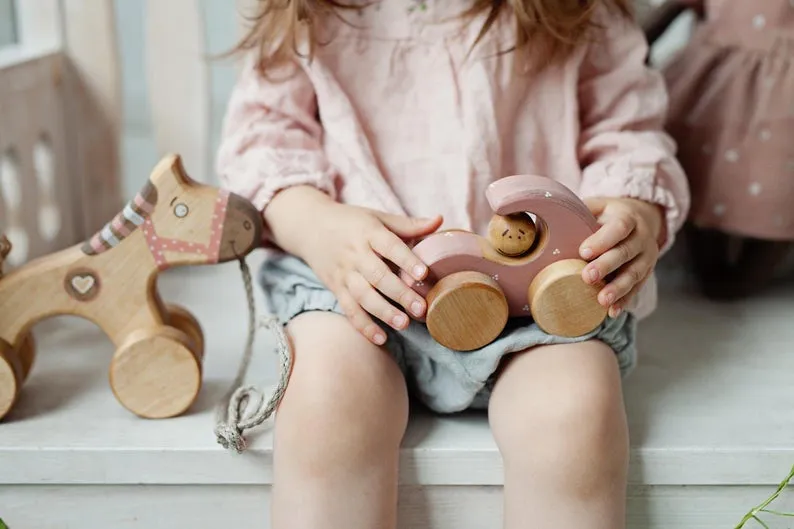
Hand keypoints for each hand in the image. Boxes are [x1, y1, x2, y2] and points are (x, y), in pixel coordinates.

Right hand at [268, 188, 441, 344]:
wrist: (309, 226)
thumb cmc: (352, 222)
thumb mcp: (377, 217)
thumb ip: (408, 224)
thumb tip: (440, 221)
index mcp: (369, 232)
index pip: (390, 246)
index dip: (407, 260)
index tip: (424, 274)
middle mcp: (355, 254)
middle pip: (378, 276)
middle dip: (400, 294)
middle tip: (421, 309)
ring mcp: (344, 273)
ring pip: (363, 296)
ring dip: (383, 312)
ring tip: (404, 324)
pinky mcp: (336, 288)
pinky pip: (349, 309)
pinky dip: (363, 326)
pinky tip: (380, 339)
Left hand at [578, 197, 664, 317]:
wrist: (642, 219)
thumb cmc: (610, 214)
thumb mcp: (599, 206)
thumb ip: (581, 210)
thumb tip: (549, 219)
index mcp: (629, 218)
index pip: (619, 227)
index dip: (603, 240)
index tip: (583, 252)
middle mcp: (642, 237)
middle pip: (625, 252)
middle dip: (607, 266)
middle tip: (587, 277)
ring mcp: (647, 257)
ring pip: (634, 273)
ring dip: (618, 288)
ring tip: (601, 300)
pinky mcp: (646, 273)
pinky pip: (636, 288)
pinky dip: (624, 301)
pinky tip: (611, 311)